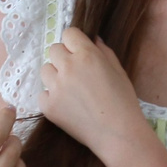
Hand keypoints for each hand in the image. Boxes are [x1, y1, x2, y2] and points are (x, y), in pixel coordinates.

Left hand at [37, 27, 148, 162]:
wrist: (117, 133)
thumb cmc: (124, 101)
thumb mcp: (118, 70)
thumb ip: (103, 51)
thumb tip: (92, 39)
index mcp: (87, 54)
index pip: (68, 33)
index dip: (74, 43)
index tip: (79, 53)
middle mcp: (68, 67)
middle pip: (54, 50)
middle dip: (64, 58)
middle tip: (76, 74)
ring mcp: (56, 87)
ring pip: (45, 70)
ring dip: (55, 76)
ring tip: (70, 90)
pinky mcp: (48, 106)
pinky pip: (43, 94)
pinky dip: (52, 98)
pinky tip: (66, 106)